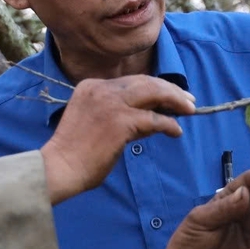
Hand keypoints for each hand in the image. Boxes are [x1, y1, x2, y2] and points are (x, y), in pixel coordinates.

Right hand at [41, 75, 193, 203]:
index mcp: (91, 86)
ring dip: (175, 100)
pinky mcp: (121, 121)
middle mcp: (102, 89)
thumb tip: (150, 115)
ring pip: (154, 93)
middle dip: (170, 90)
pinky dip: (169, 124)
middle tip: (188, 100)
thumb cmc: (75, 152)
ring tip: (189, 110)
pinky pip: (154, 120)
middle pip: (146, 81)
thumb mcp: (92, 119)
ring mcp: (112, 103)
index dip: (154, 86)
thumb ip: (116, 111)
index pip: (131, 81)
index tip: (170, 94)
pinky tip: (175, 131)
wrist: (60, 167)